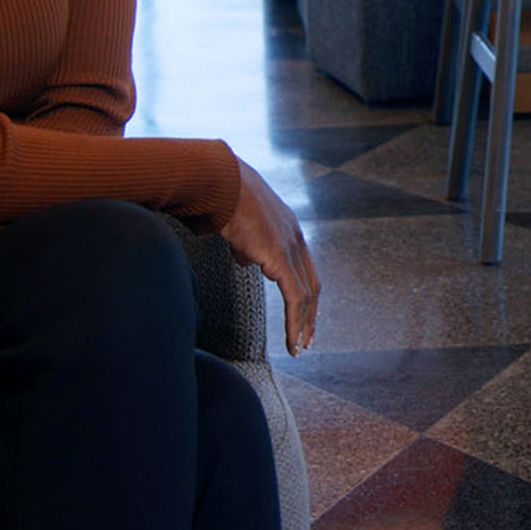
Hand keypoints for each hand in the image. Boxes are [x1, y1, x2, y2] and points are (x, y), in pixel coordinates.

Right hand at [222, 159, 319, 355]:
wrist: (219, 182)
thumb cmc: (222, 197)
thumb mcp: (240, 223)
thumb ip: (248, 244)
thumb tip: (248, 260)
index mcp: (289, 228)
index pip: (305, 268)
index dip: (306, 294)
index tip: (304, 315)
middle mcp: (296, 237)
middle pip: (312, 284)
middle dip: (310, 314)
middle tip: (306, 339)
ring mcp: (291, 247)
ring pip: (306, 296)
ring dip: (303, 325)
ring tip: (298, 347)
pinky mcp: (280, 258)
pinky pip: (294, 299)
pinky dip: (295, 324)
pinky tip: (292, 342)